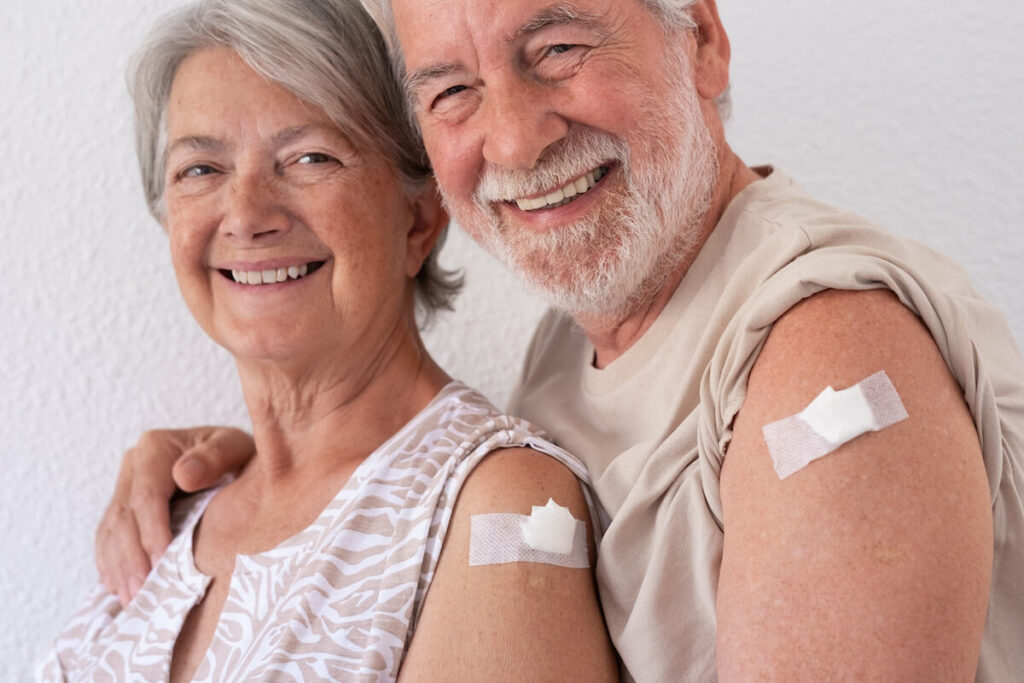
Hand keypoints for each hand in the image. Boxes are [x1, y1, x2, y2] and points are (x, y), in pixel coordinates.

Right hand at [94, 427, 254, 605]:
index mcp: (156, 447)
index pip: (146, 496)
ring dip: (119, 568)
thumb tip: (183, 475)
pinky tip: (119, 589)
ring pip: (111, 532)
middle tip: (142, 594)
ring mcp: (125, 486)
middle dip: (131, 558)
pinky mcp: (123, 508)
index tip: (161, 563)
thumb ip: (214, 457)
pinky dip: (112, 565)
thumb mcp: (235, 447)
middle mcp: (133, 465)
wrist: (235, 458)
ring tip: (131, 600)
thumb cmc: (239, 455)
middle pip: (123, 518)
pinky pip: (108, 539)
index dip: (151, 532)